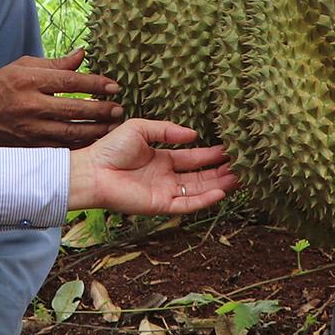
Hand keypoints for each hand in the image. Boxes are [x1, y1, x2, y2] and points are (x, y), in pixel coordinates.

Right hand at [0, 48, 123, 145]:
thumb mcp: (23, 67)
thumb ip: (55, 63)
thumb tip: (83, 54)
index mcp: (29, 80)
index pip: (70, 81)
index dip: (95, 83)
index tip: (114, 86)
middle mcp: (31, 105)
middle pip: (75, 108)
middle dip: (101, 109)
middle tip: (119, 108)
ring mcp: (30, 129)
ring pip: (71, 132)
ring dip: (96, 130)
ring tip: (113, 125)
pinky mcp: (30, 147)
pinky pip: (62, 148)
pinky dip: (81, 145)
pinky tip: (95, 142)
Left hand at [64, 119, 236, 215]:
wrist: (92, 170)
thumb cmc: (111, 148)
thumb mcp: (141, 129)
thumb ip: (167, 130)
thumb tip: (193, 135)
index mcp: (162, 159)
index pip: (193, 158)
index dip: (211, 155)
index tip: (230, 150)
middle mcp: (166, 177)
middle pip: (200, 176)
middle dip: (220, 172)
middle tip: (242, 166)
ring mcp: (165, 192)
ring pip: (198, 191)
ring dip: (218, 185)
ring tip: (239, 178)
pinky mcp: (160, 205)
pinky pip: (187, 205)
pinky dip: (204, 200)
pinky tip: (220, 192)